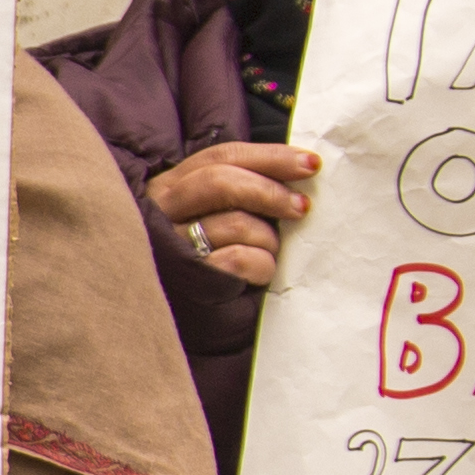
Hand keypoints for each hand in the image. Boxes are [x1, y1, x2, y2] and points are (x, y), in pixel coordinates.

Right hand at [147, 142, 316, 289]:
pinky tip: (261, 273)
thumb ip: (240, 189)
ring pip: (235, 223)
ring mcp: (172, 246)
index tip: (311, 164)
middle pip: (219, 181)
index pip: (220, 157)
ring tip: (270, 253)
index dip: (269, 157)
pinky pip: (239, 260)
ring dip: (268, 239)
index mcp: (171, 187)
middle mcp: (163, 211)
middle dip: (270, 192)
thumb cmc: (212, 259)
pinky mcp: (188, 279)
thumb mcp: (214, 214)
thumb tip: (299, 168)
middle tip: (302, 207)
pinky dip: (262, 265)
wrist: (191, 317)